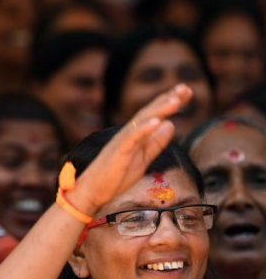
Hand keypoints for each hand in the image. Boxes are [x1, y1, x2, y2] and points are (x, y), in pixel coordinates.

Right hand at [71, 84, 189, 215]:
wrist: (92, 191)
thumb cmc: (115, 177)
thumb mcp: (143, 159)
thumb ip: (156, 143)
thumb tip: (171, 124)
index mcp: (135, 136)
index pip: (154, 115)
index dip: (170, 103)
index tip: (187, 92)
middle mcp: (128, 134)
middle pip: (149, 112)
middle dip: (167, 99)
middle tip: (186, 87)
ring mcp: (122, 141)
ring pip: (141, 121)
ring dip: (159, 110)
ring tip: (176, 100)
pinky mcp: (117, 151)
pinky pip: (132, 138)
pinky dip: (144, 129)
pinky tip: (158, 121)